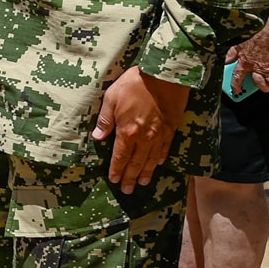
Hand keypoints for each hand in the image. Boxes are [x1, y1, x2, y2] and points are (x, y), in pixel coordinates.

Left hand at [92, 68, 187, 193]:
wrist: (164, 77)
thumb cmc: (134, 85)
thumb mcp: (111, 99)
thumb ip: (105, 121)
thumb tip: (97, 137)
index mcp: (127, 132)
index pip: (120, 156)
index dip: (116, 169)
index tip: (113, 180)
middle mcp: (144, 138)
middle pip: (136, 162)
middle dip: (130, 177)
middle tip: (126, 190)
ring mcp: (159, 135)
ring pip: (151, 159)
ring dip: (145, 173)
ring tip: (141, 183)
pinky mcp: (170, 129)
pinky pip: (164, 148)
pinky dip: (159, 158)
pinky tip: (157, 164)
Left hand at [228, 28, 268, 95]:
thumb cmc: (253, 36)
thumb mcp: (237, 45)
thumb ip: (231, 55)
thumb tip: (225, 62)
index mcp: (244, 63)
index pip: (237, 78)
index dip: (236, 86)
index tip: (237, 92)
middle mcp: (256, 67)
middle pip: (260, 84)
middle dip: (263, 88)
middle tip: (264, 86)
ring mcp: (268, 67)